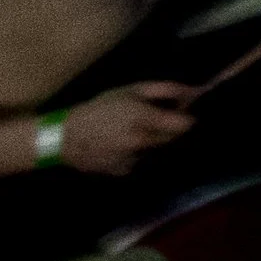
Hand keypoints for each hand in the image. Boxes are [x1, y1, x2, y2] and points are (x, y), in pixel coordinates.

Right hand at [57, 83, 195, 175]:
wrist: (66, 137)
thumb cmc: (101, 107)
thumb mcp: (132, 89)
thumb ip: (165, 89)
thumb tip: (193, 91)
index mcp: (144, 118)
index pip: (184, 125)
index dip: (188, 117)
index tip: (183, 111)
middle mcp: (142, 142)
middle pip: (173, 138)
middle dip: (170, 129)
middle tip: (156, 118)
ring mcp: (133, 159)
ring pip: (156, 150)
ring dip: (153, 141)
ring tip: (133, 131)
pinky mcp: (124, 171)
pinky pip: (141, 160)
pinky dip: (138, 153)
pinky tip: (122, 145)